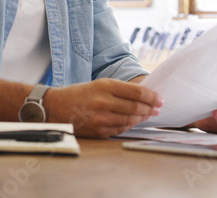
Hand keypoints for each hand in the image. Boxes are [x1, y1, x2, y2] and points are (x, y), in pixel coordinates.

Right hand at [45, 79, 162, 137]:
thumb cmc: (78, 94)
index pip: (137, 92)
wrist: (56, 108)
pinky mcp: (98, 131)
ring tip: (147, 115)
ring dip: (142, 118)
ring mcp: (101, 118)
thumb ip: (119, 90)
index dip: (152, 96)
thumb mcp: (98, 84)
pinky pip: (120, 129)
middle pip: (136, 107)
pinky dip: (130, 125)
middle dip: (150, 108)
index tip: (160, 99)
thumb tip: (143, 96)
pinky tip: (133, 121)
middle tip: (157, 109)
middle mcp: (104, 102)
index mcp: (105, 86)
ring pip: (130, 119)